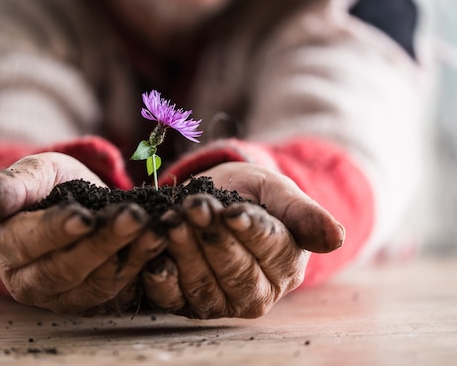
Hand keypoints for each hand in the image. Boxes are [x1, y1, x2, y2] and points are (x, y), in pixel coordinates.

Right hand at [0, 152, 166, 314]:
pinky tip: (159, 241)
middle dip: (104, 243)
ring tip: (155, 228)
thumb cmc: (43, 185)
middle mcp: (28, 281)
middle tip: (135, 217)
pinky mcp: (90, 301)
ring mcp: (61, 296)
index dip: (57, 230)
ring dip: (129, 256)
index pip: (29, 243)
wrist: (66, 202)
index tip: (85, 216)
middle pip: (66, 269)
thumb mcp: (28, 174)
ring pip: (95, 283)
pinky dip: (141, 266)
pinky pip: (117, 290)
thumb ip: (6, 187)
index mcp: (5, 247)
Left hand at [142, 162, 344, 318]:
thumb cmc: (252, 194)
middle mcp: (256, 293)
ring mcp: (219, 302)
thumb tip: (337, 238)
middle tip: (194, 208)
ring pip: (203, 284)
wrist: (214, 198)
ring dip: (185, 251)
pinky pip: (173, 299)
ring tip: (172, 220)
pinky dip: (163, 281)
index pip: (270, 251)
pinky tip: (156, 259)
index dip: (249, 231)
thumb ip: (303, 213)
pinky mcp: (186, 303)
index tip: (232, 211)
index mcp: (286, 266)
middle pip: (235, 271)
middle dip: (212, 237)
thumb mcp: (278, 192)